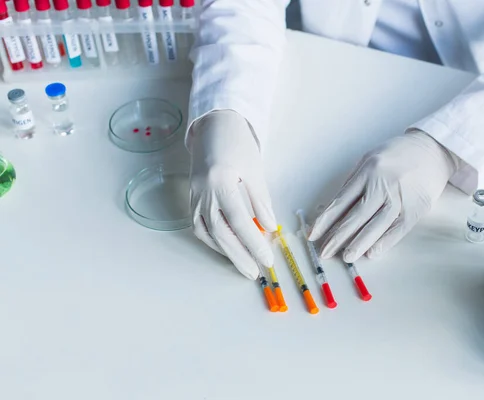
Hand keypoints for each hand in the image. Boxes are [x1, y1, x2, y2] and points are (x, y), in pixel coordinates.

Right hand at [189, 110, 276, 279]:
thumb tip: (269, 227)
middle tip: (253, 272)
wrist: (213, 124)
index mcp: (221, 181)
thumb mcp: (255, 169)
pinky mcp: (191, 196)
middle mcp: (203, 191)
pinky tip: (226, 246)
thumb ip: (261, 200)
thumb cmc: (237, 143)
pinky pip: (198, 224)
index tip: (267, 258)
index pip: (239, 220)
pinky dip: (213, 239)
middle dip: (238, 255)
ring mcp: (194, 194)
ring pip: (206, 231)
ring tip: (242, 264)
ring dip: (224, 251)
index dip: (253, 243)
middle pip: (220, 232)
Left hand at [309, 130, 458, 261]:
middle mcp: (382, 184)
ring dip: (359, 243)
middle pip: (356, 216)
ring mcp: (400, 197)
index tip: (313, 234)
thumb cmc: (397, 156)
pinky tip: (372, 252)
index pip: (341, 201)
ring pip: (376, 225)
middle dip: (338, 237)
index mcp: (367, 171)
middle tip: (325, 252)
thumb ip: (354, 183)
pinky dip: (384, 242)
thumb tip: (335, 210)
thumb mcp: (369, 160)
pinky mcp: (416, 208)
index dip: (325, 220)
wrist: (433, 150)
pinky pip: (397, 229)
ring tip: (346, 257)